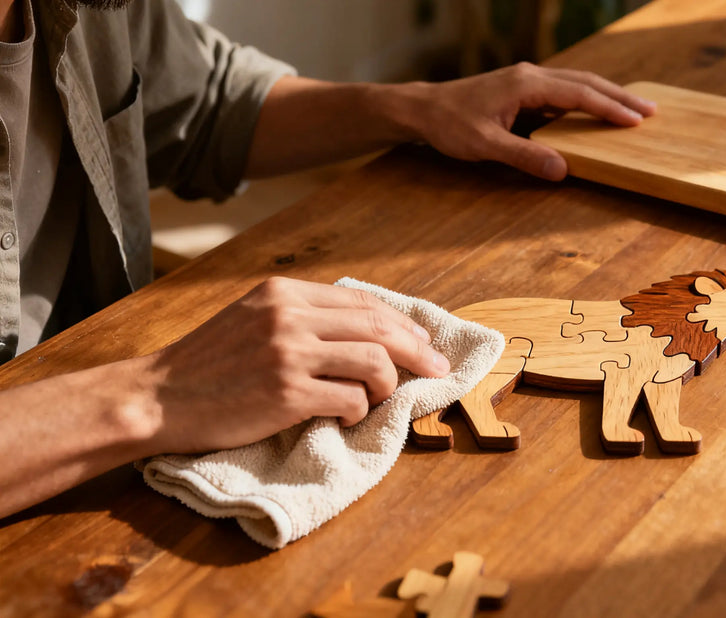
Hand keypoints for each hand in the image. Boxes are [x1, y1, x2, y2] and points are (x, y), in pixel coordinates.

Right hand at [145, 277, 449, 452]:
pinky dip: (359, 411)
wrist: (157, 398)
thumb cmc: (207, 364)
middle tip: (438, 368)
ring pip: (374, 360)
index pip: (363, 301)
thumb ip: (303, 316)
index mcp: (284, 292)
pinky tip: (346, 418)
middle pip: (378, 325)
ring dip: (388, 384)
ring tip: (378, 399)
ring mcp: (289, 353)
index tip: (424, 341)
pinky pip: (351, 399)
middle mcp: (290, 316)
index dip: (402, 322)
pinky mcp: (287, 393)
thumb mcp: (253, 318)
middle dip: (418, 349)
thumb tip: (365, 331)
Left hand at [403, 62, 655, 180]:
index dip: (609, 108)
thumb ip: (524, 156)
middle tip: (651, 110)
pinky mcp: (522, 89)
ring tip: (633, 109)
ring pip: (576, 84)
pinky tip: (596, 110)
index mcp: (526, 84)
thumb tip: (562, 169)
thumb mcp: (485, 145)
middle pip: (585, 82)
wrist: (423, 109)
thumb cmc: (450, 125)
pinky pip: (563, 91)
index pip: (579, 95)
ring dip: (605, 96)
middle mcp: (530, 76)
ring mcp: (526, 80)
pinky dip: (586, 99)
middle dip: (619, 97)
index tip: (636, 120)